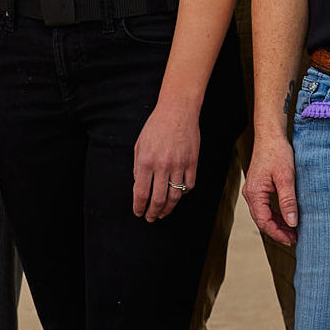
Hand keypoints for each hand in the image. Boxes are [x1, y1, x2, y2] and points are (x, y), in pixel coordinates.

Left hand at [132, 99, 199, 221]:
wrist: (177, 111)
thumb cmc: (156, 126)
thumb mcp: (139, 145)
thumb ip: (137, 167)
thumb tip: (138, 187)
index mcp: (146, 162)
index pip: (141, 193)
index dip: (139, 207)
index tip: (138, 213)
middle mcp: (162, 166)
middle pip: (158, 200)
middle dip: (153, 213)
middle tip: (151, 218)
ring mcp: (179, 165)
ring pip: (174, 196)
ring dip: (167, 209)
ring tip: (163, 213)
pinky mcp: (192, 162)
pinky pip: (189, 186)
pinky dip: (183, 194)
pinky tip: (177, 196)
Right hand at [245, 131, 300, 243]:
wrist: (270, 135)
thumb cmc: (277, 152)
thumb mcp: (286, 177)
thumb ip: (288, 200)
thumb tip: (292, 222)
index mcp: (255, 193)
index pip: (264, 221)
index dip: (278, 233)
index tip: (292, 239)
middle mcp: (251, 194)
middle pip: (262, 221)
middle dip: (278, 231)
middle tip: (294, 239)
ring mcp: (253, 191)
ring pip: (264, 215)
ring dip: (277, 224)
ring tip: (292, 232)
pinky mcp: (259, 187)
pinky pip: (265, 207)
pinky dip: (275, 214)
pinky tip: (286, 217)